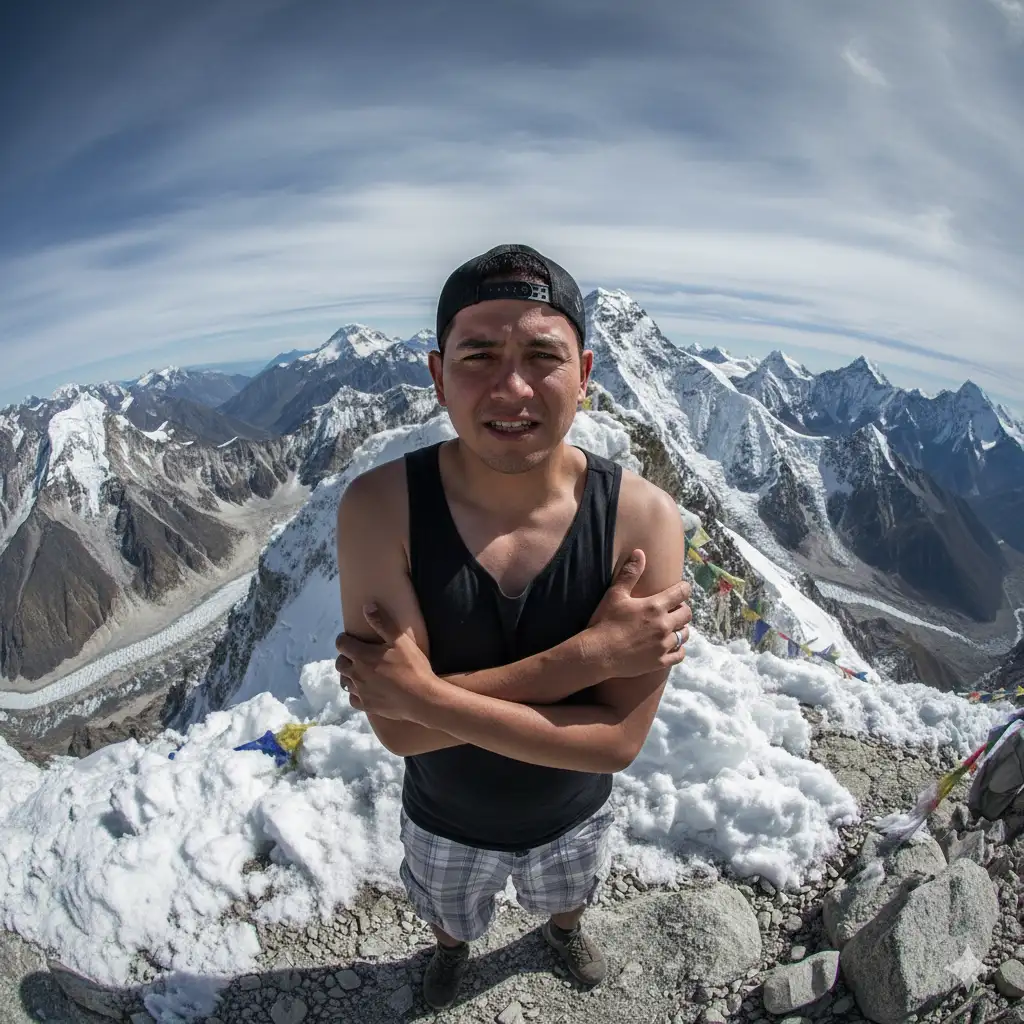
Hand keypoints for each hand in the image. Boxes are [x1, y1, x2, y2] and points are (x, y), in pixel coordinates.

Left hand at [334, 604, 438, 720]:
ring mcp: (360, 691)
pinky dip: (356, 693)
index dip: (344, 639)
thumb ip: (382, 623)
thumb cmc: (412, 667)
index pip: (341, 644)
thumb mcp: (400, 641)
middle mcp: (356, 673)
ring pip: (345, 681)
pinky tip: (366, 690)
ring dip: (350, 675)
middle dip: (345, 657)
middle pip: (340, 663)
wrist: (421, 699)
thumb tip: (367, 606)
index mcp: (362, 656)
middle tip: (358, 655)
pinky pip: (352, 698)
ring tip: (361, 672)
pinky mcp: (366, 706)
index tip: (351, 638)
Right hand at [585, 549, 692, 676]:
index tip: (681, 589)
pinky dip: (678, 649)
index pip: (682, 593)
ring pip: (684, 634)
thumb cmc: (604, 622)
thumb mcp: (615, 594)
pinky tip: (671, 646)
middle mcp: (664, 625)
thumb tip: (640, 552)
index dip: (684, 589)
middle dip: (683, 609)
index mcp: (655, 606)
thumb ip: (630, 573)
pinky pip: (679, 655)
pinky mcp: (659, 661)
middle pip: (686, 614)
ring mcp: (663, 645)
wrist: (597, 654)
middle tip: (675, 609)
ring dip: (681, 629)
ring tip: (673, 627)